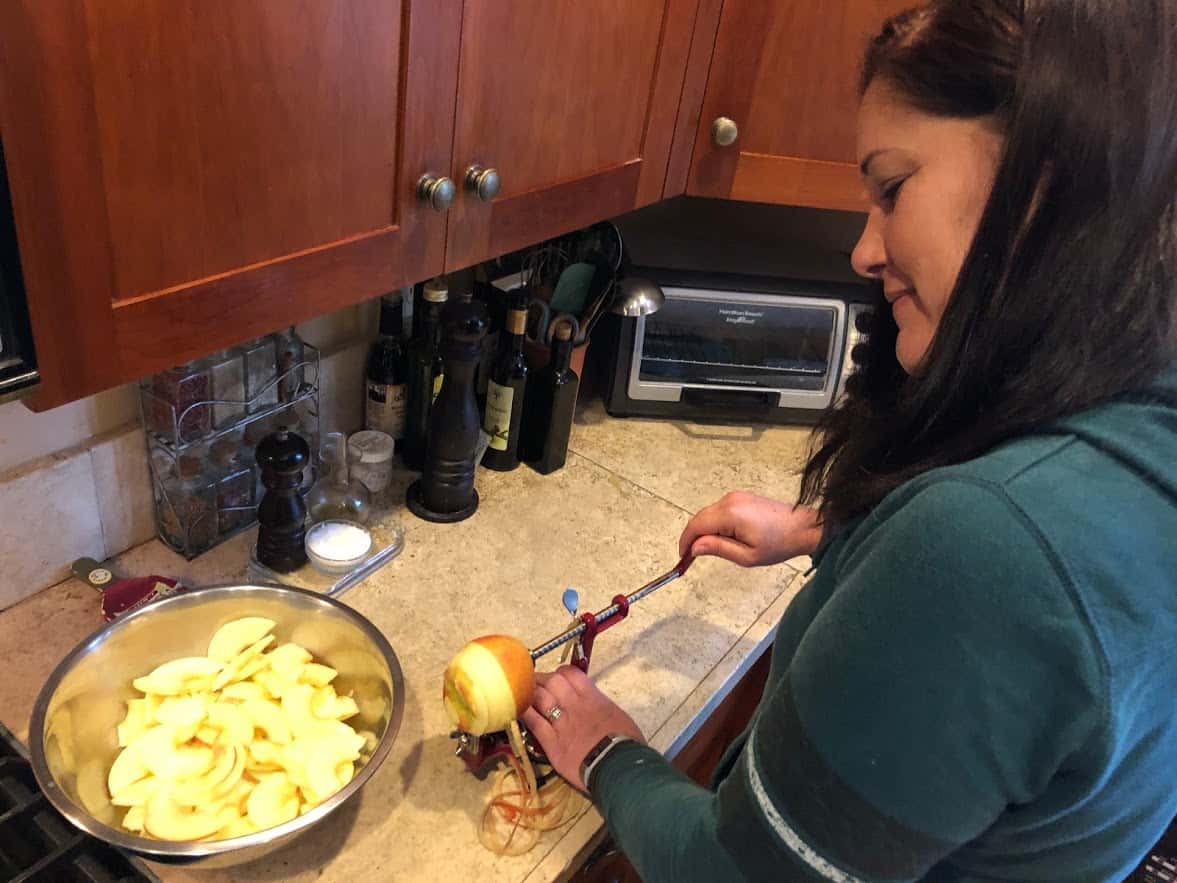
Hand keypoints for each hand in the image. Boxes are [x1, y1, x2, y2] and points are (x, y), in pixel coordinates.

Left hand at [521, 666, 644, 790]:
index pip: (571, 674)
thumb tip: (597, 706)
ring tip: (523, 694)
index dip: (560, 672)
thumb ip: (602, 707)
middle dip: (541, 679)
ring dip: (530, 693)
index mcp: (593, 698)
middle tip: (535, 683)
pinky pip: (534, 722)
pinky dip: (525, 714)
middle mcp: (575, 705)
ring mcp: (562, 723)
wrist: (619, 766)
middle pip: (552, 681)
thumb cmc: (626, 745)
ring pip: (540, 697)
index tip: (557, 677)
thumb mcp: (619, 717)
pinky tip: (518, 711)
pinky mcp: (553, 743)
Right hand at [678, 491, 822, 566]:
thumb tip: (694, 548)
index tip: (682, 557)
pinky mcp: (740, 498)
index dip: (685, 542)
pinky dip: (713, 523)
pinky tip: (720, 538)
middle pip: (699, 518)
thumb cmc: (779, 544)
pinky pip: (718, 510)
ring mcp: (735, 497)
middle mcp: (729, 501)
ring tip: (708, 550)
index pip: (696, 525)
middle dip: (692, 537)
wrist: (802, 528)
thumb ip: (718, 549)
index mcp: (730, 514)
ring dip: (703, 530)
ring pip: (708, 514)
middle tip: (691, 557)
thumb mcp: (747, 556)